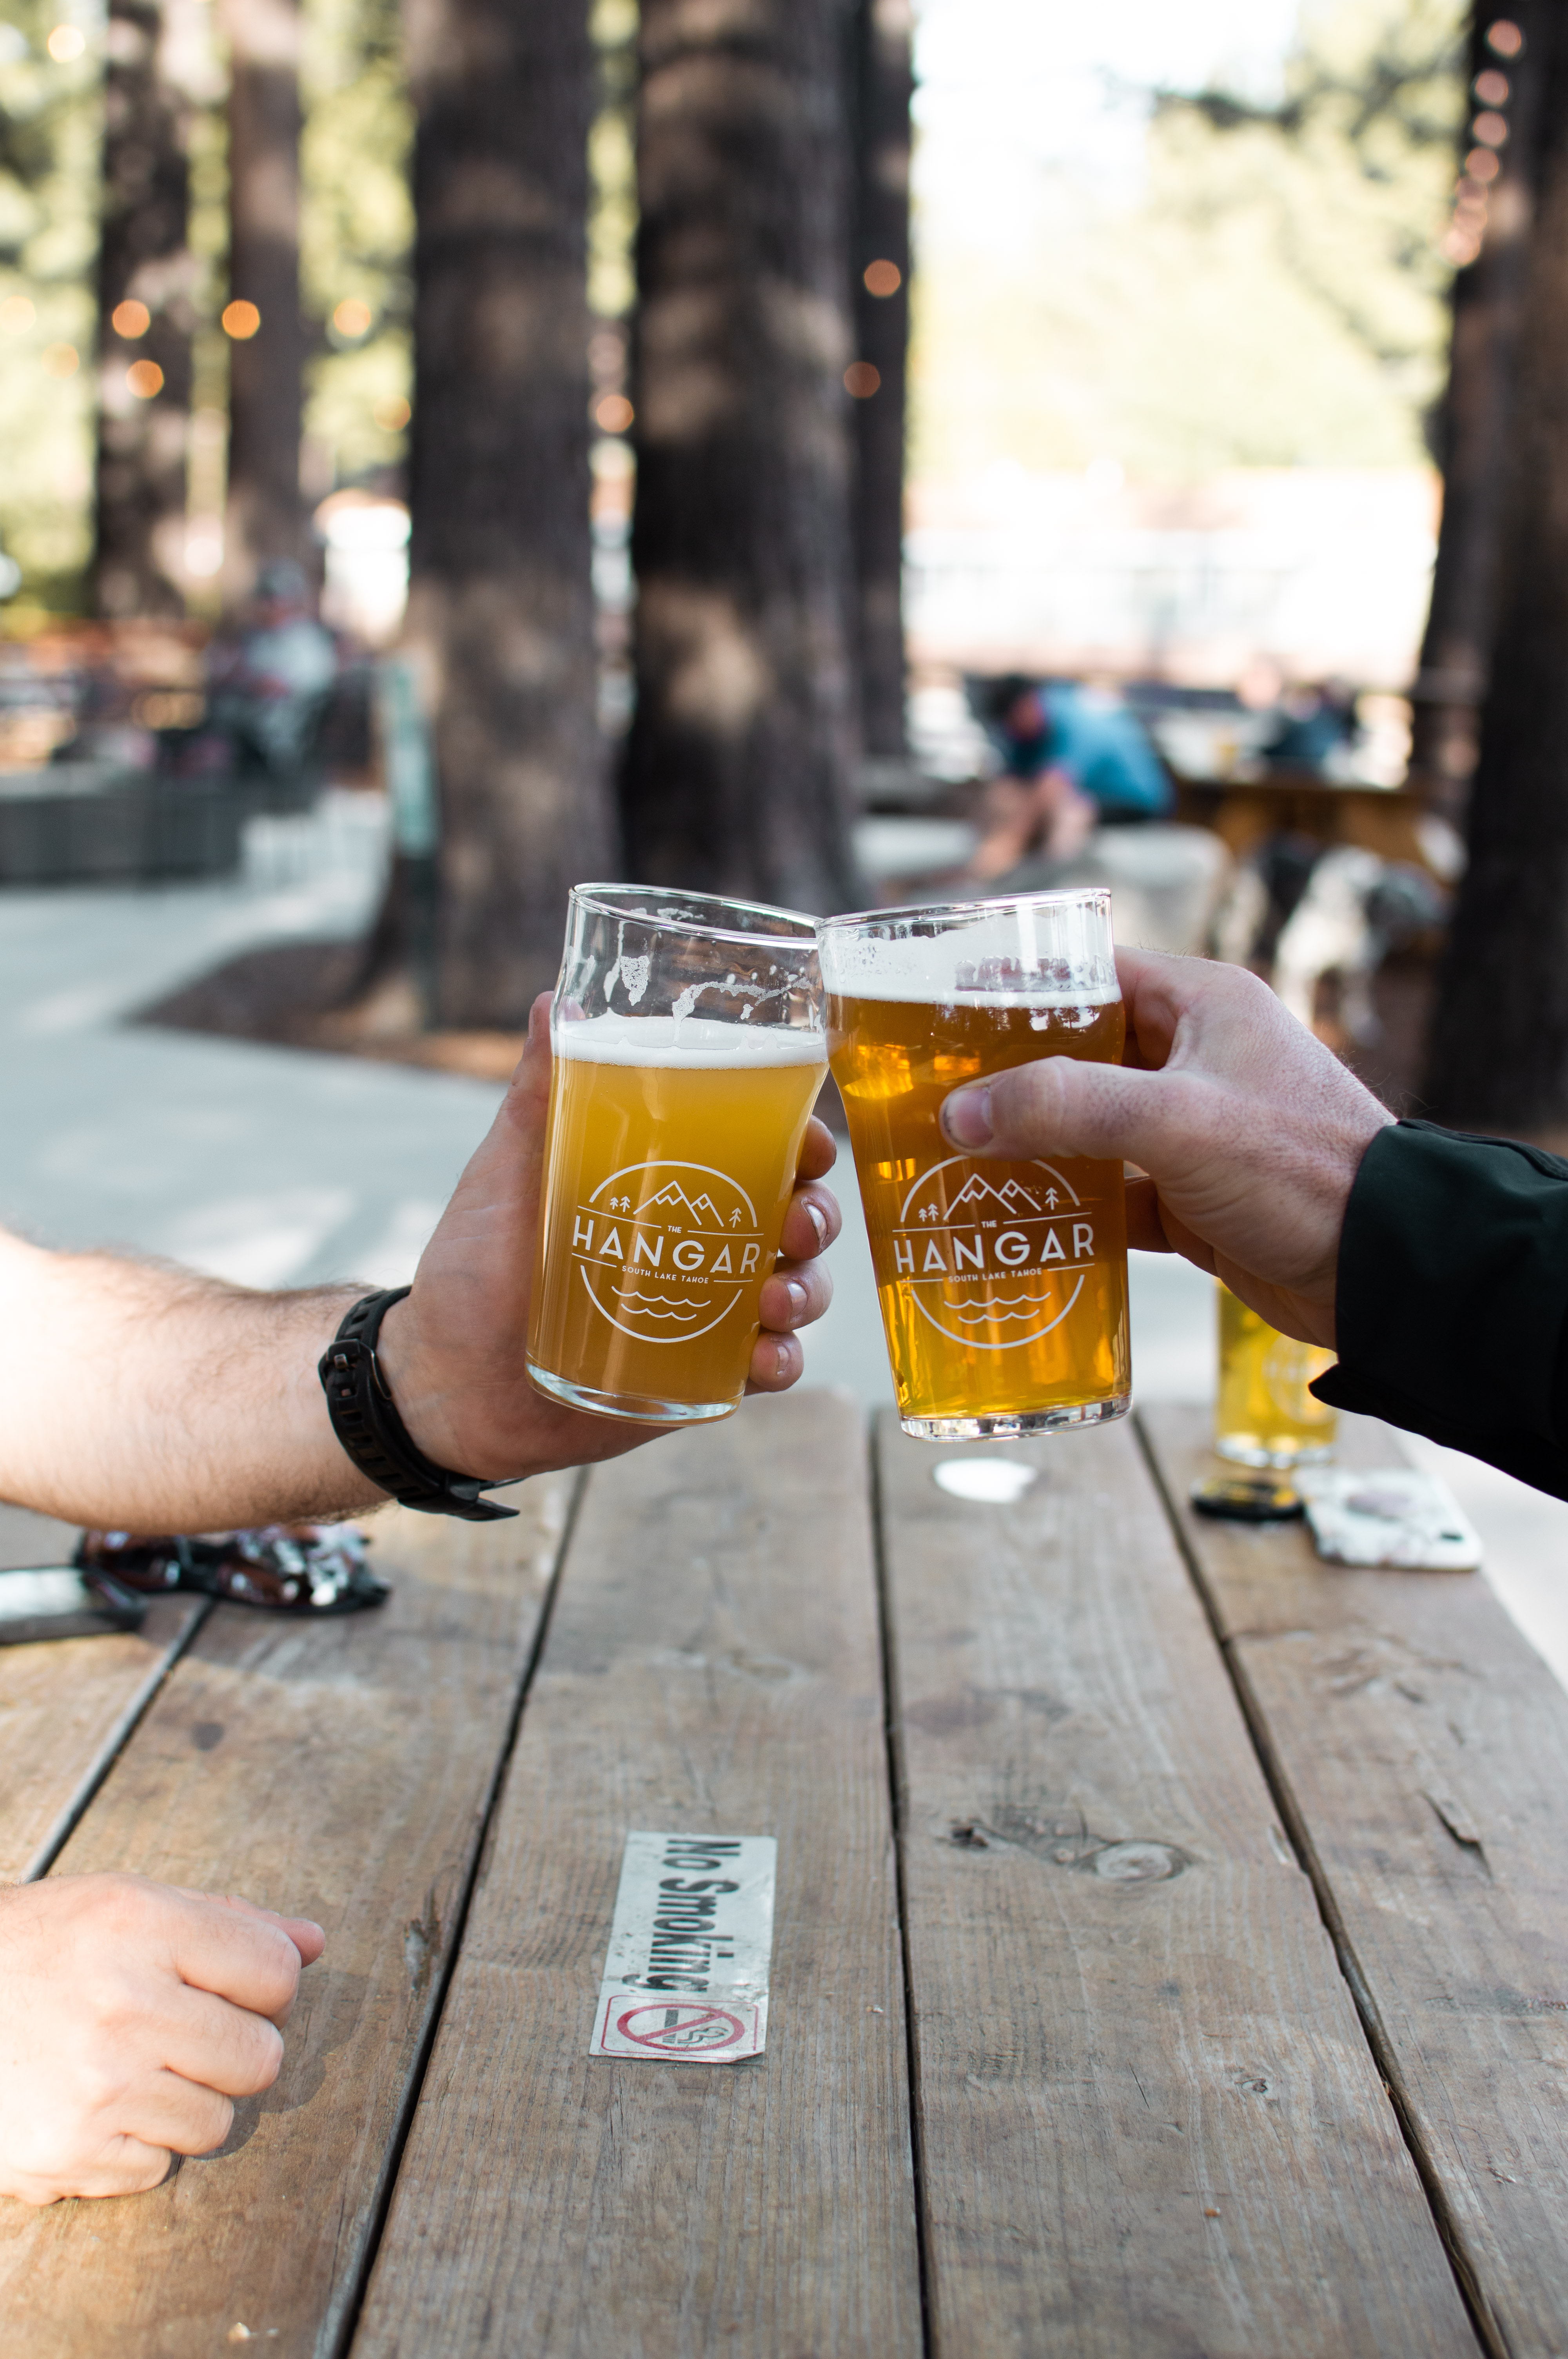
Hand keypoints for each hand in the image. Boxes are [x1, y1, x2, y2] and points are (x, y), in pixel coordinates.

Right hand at [0, 1875, 323, 2204]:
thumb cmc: (46, 1948)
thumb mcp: (130, 1905)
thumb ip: (230, 1923)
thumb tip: (314, 1943)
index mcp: (140, 1926)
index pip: (276, 1973)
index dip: (266, 1982)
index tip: (229, 1985)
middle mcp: (121, 2006)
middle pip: (261, 2058)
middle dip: (234, 2048)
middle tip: (182, 2032)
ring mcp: (94, 2087)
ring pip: (215, 2122)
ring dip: (185, 2100)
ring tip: (127, 2066)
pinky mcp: (65, 2154)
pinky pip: (157, 2168)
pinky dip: (134, 2144)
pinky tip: (89, 2104)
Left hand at [378, 994, 841, 1479]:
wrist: (450, 1385)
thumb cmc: (474, 1270)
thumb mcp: (508, 1174)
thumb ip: (537, 1094)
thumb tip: (550, 998)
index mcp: (671, 1184)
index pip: (762, 1152)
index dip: (803, 1144)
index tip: (810, 1143)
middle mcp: (702, 1244)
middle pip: (796, 1217)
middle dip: (817, 1217)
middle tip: (797, 1225)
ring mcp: (707, 1314)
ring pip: (796, 1288)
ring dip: (808, 1289)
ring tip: (775, 1301)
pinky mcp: (700, 1377)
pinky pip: (766, 1366)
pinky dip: (781, 1359)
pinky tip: (766, 1355)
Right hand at [939, 947, 1390, 1346]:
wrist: (1386, 1268)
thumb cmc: (1302, 1168)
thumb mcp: (1175, 1121)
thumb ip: (1065, 1107)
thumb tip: (961, 1114)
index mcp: (1201, 1005)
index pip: (1088, 973)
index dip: (1013, 990)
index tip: (940, 1015)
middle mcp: (1193, 1057)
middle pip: (1075, 1054)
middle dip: (1005, 1080)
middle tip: (925, 1098)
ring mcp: (1190, 1130)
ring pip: (1084, 1129)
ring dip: (1027, 1149)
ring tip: (949, 1164)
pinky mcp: (1189, 1197)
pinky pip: (1107, 1193)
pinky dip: (1063, 1209)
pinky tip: (1009, 1224)